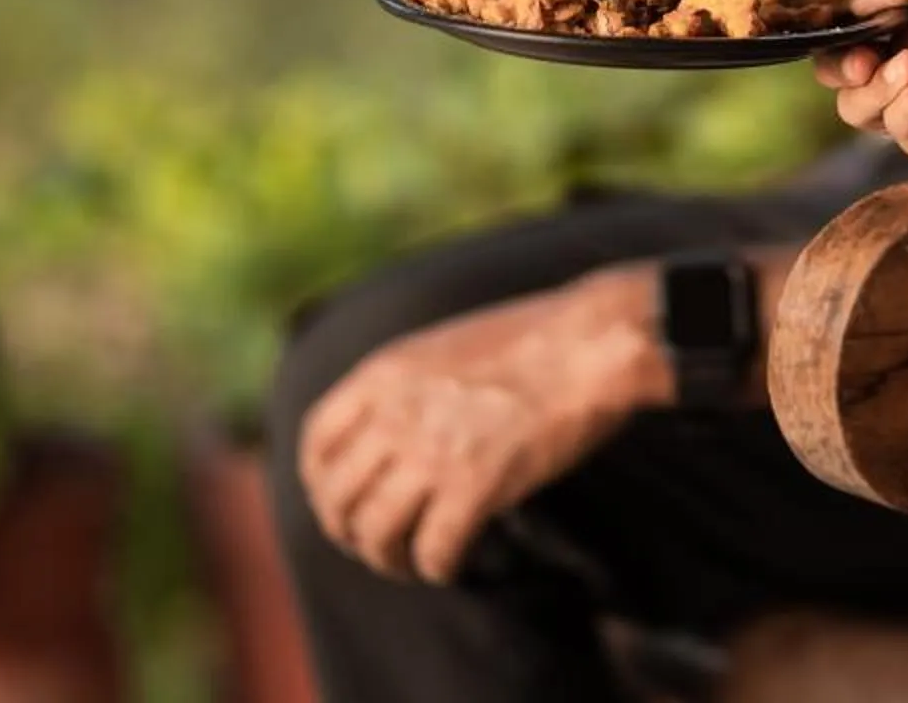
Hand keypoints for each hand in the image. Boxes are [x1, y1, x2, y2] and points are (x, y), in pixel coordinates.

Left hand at [296, 266, 669, 582]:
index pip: (316, 444)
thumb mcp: (444, 345)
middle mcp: (396, 415)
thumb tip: (390, 431)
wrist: (591, 342)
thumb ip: (406, 386)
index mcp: (384, 374)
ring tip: (411, 562)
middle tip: (378, 543)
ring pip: (376, 534)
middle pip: (338, 499)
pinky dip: (439, 568)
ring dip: (389, 559)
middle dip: (350, 532)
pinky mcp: (476, 486)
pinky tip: (454, 564)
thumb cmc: (534, 338)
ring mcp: (434, 452)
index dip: (321, 484)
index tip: (344, 501)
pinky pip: (434, 552)